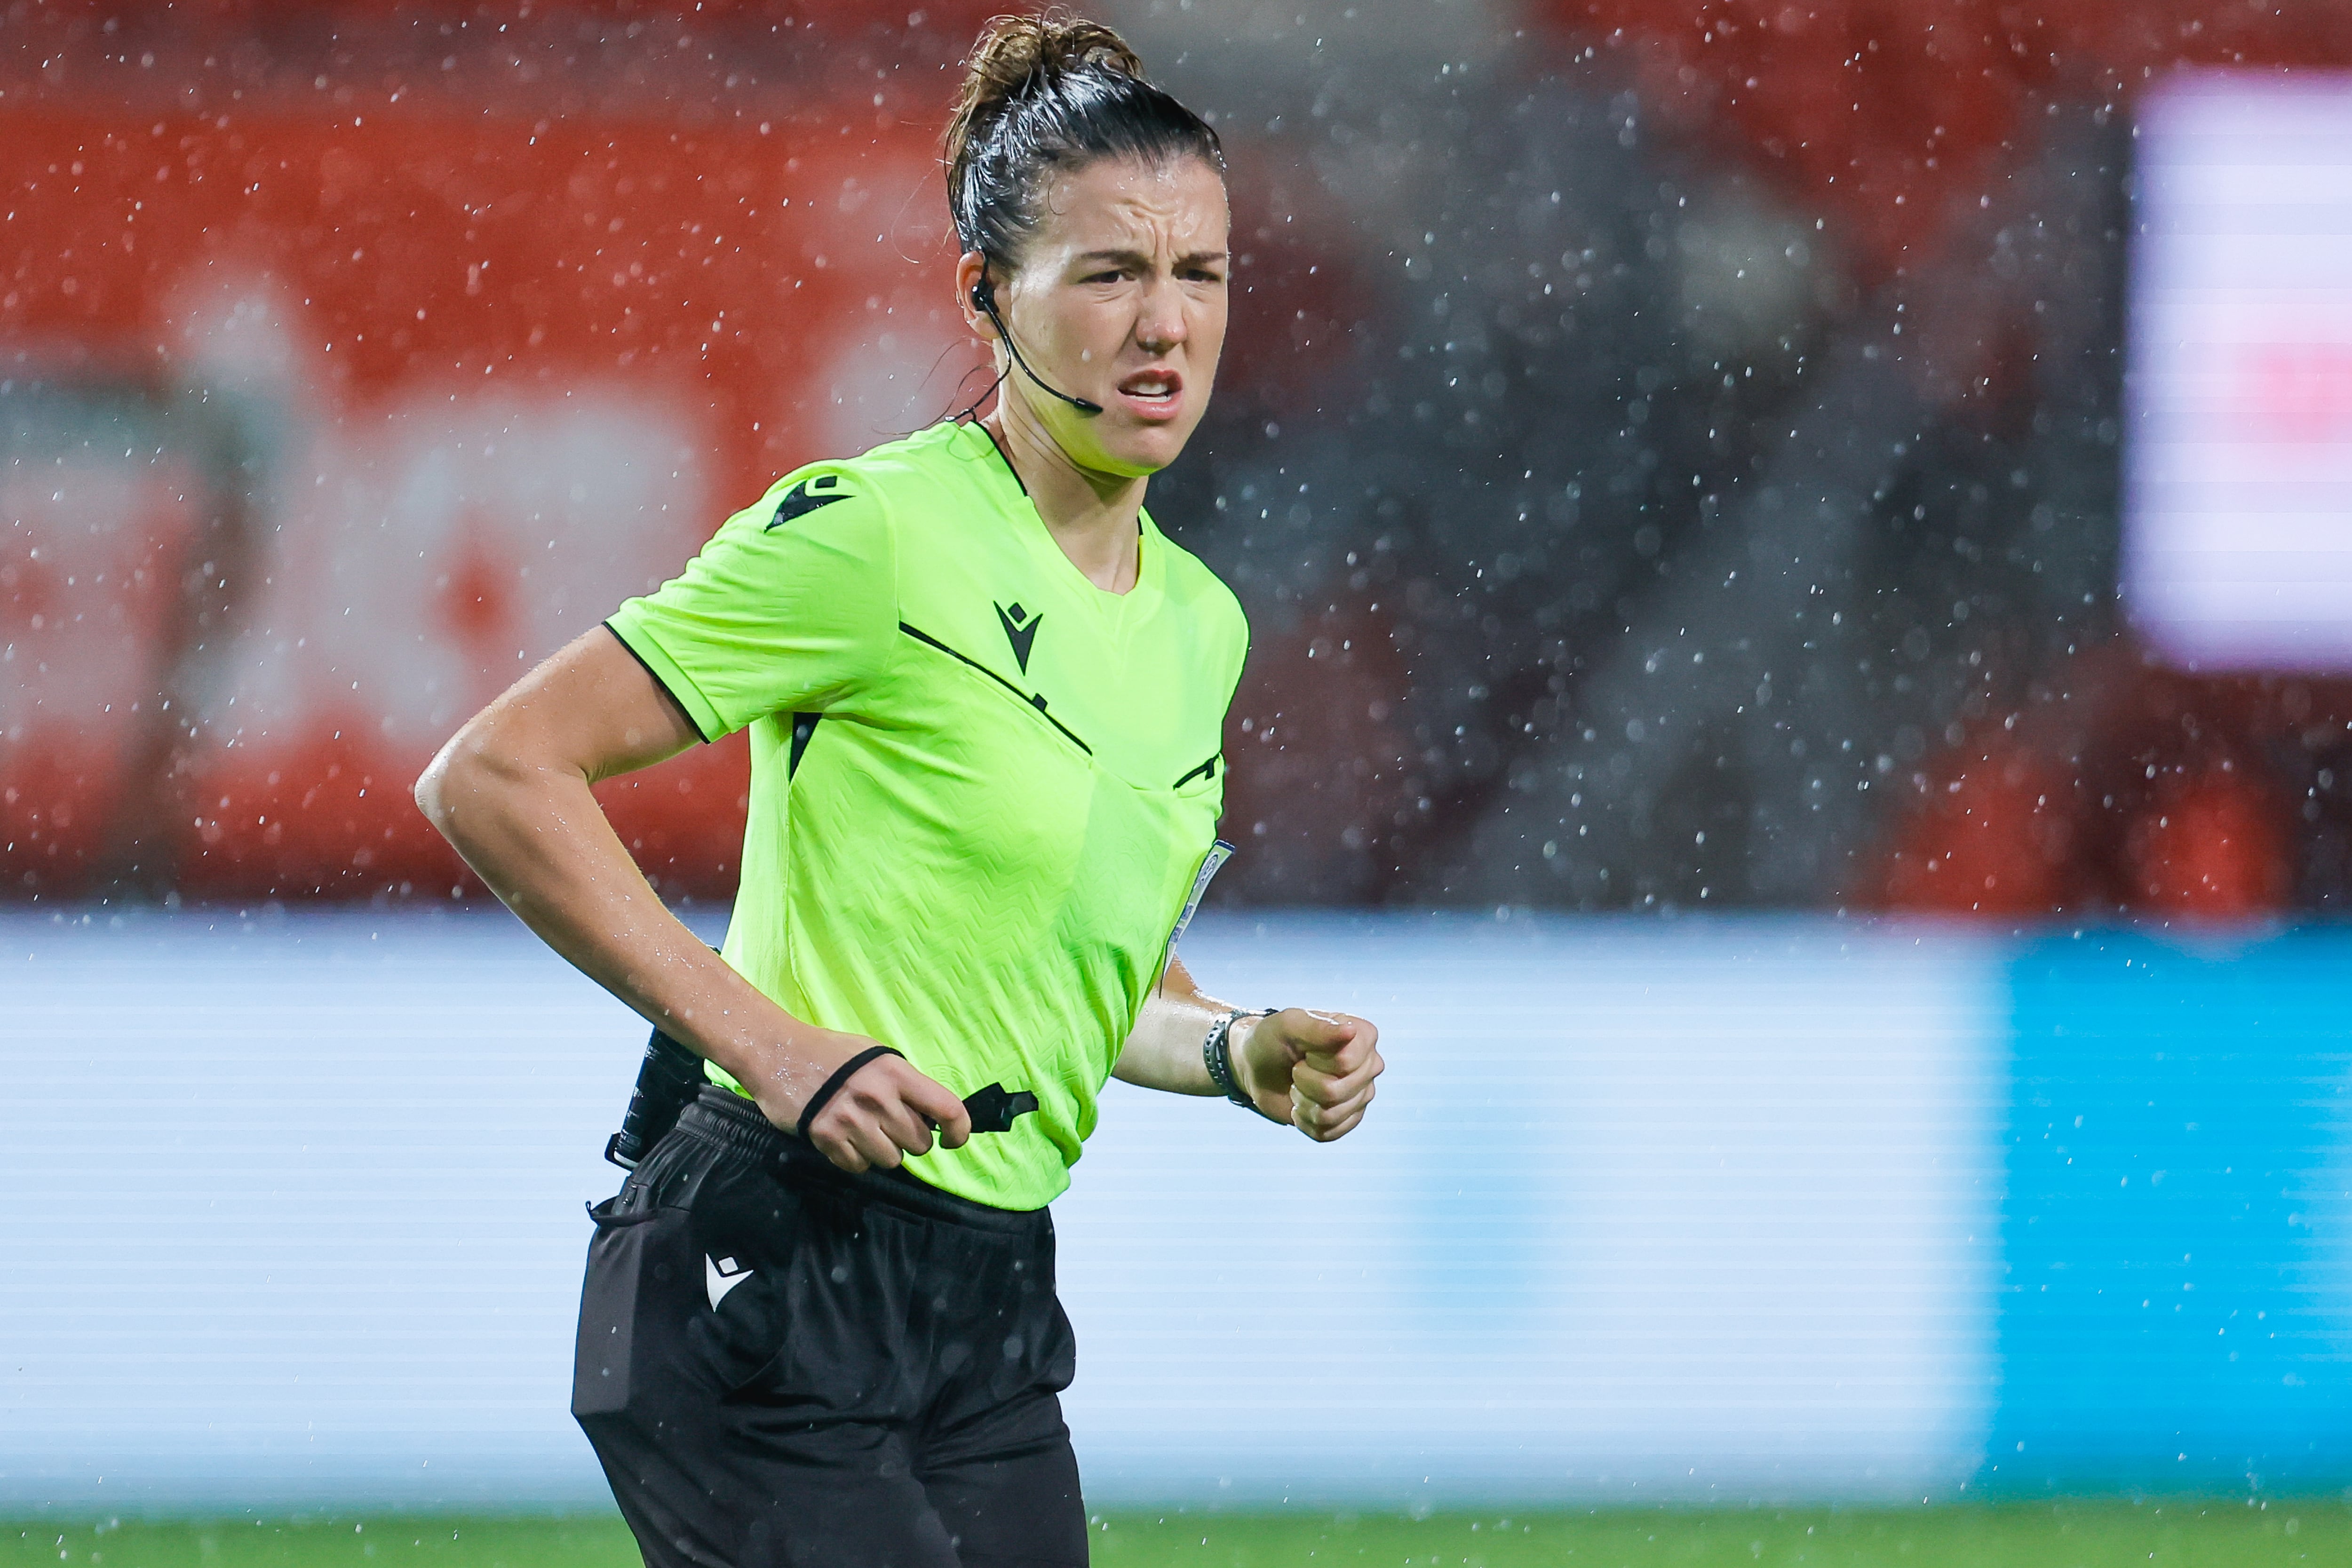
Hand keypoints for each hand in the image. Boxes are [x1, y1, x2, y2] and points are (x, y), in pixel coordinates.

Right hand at [756, 1041, 971, 1173]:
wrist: (776, 1052)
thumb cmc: (830, 1051)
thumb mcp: (875, 1056)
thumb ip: (904, 1083)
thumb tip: (931, 1114)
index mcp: (896, 1073)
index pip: (947, 1108)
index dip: (960, 1130)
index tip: (954, 1140)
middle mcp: (878, 1098)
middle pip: (919, 1142)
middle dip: (911, 1139)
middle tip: (892, 1126)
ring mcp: (851, 1121)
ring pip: (891, 1160)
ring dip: (883, 1151)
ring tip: (865, 1131)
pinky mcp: (826, 1138)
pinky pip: (858, 1167)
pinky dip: (856, 1159)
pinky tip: (845, 1139)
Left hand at [1232, 1007, 1382, 1140]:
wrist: (1258, 1067)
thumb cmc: (1273, 1040)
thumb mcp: (1288, 1025)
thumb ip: (1317, 1027)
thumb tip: (1350, 1031)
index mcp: (1363, 1036)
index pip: (1345, 1062)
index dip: (1315, 1060)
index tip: (1305, 1049)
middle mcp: (1370, 1065)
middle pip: (1336, 1091)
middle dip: (1304, 1082)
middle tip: (1297, 1068)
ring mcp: (1362, 1095)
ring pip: (1330, 1115)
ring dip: (1302, 1102)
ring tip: (1298, 1086)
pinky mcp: (1348, 1120)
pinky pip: (1327, 1133)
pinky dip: (1304, 1121)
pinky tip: (1300, 1106)